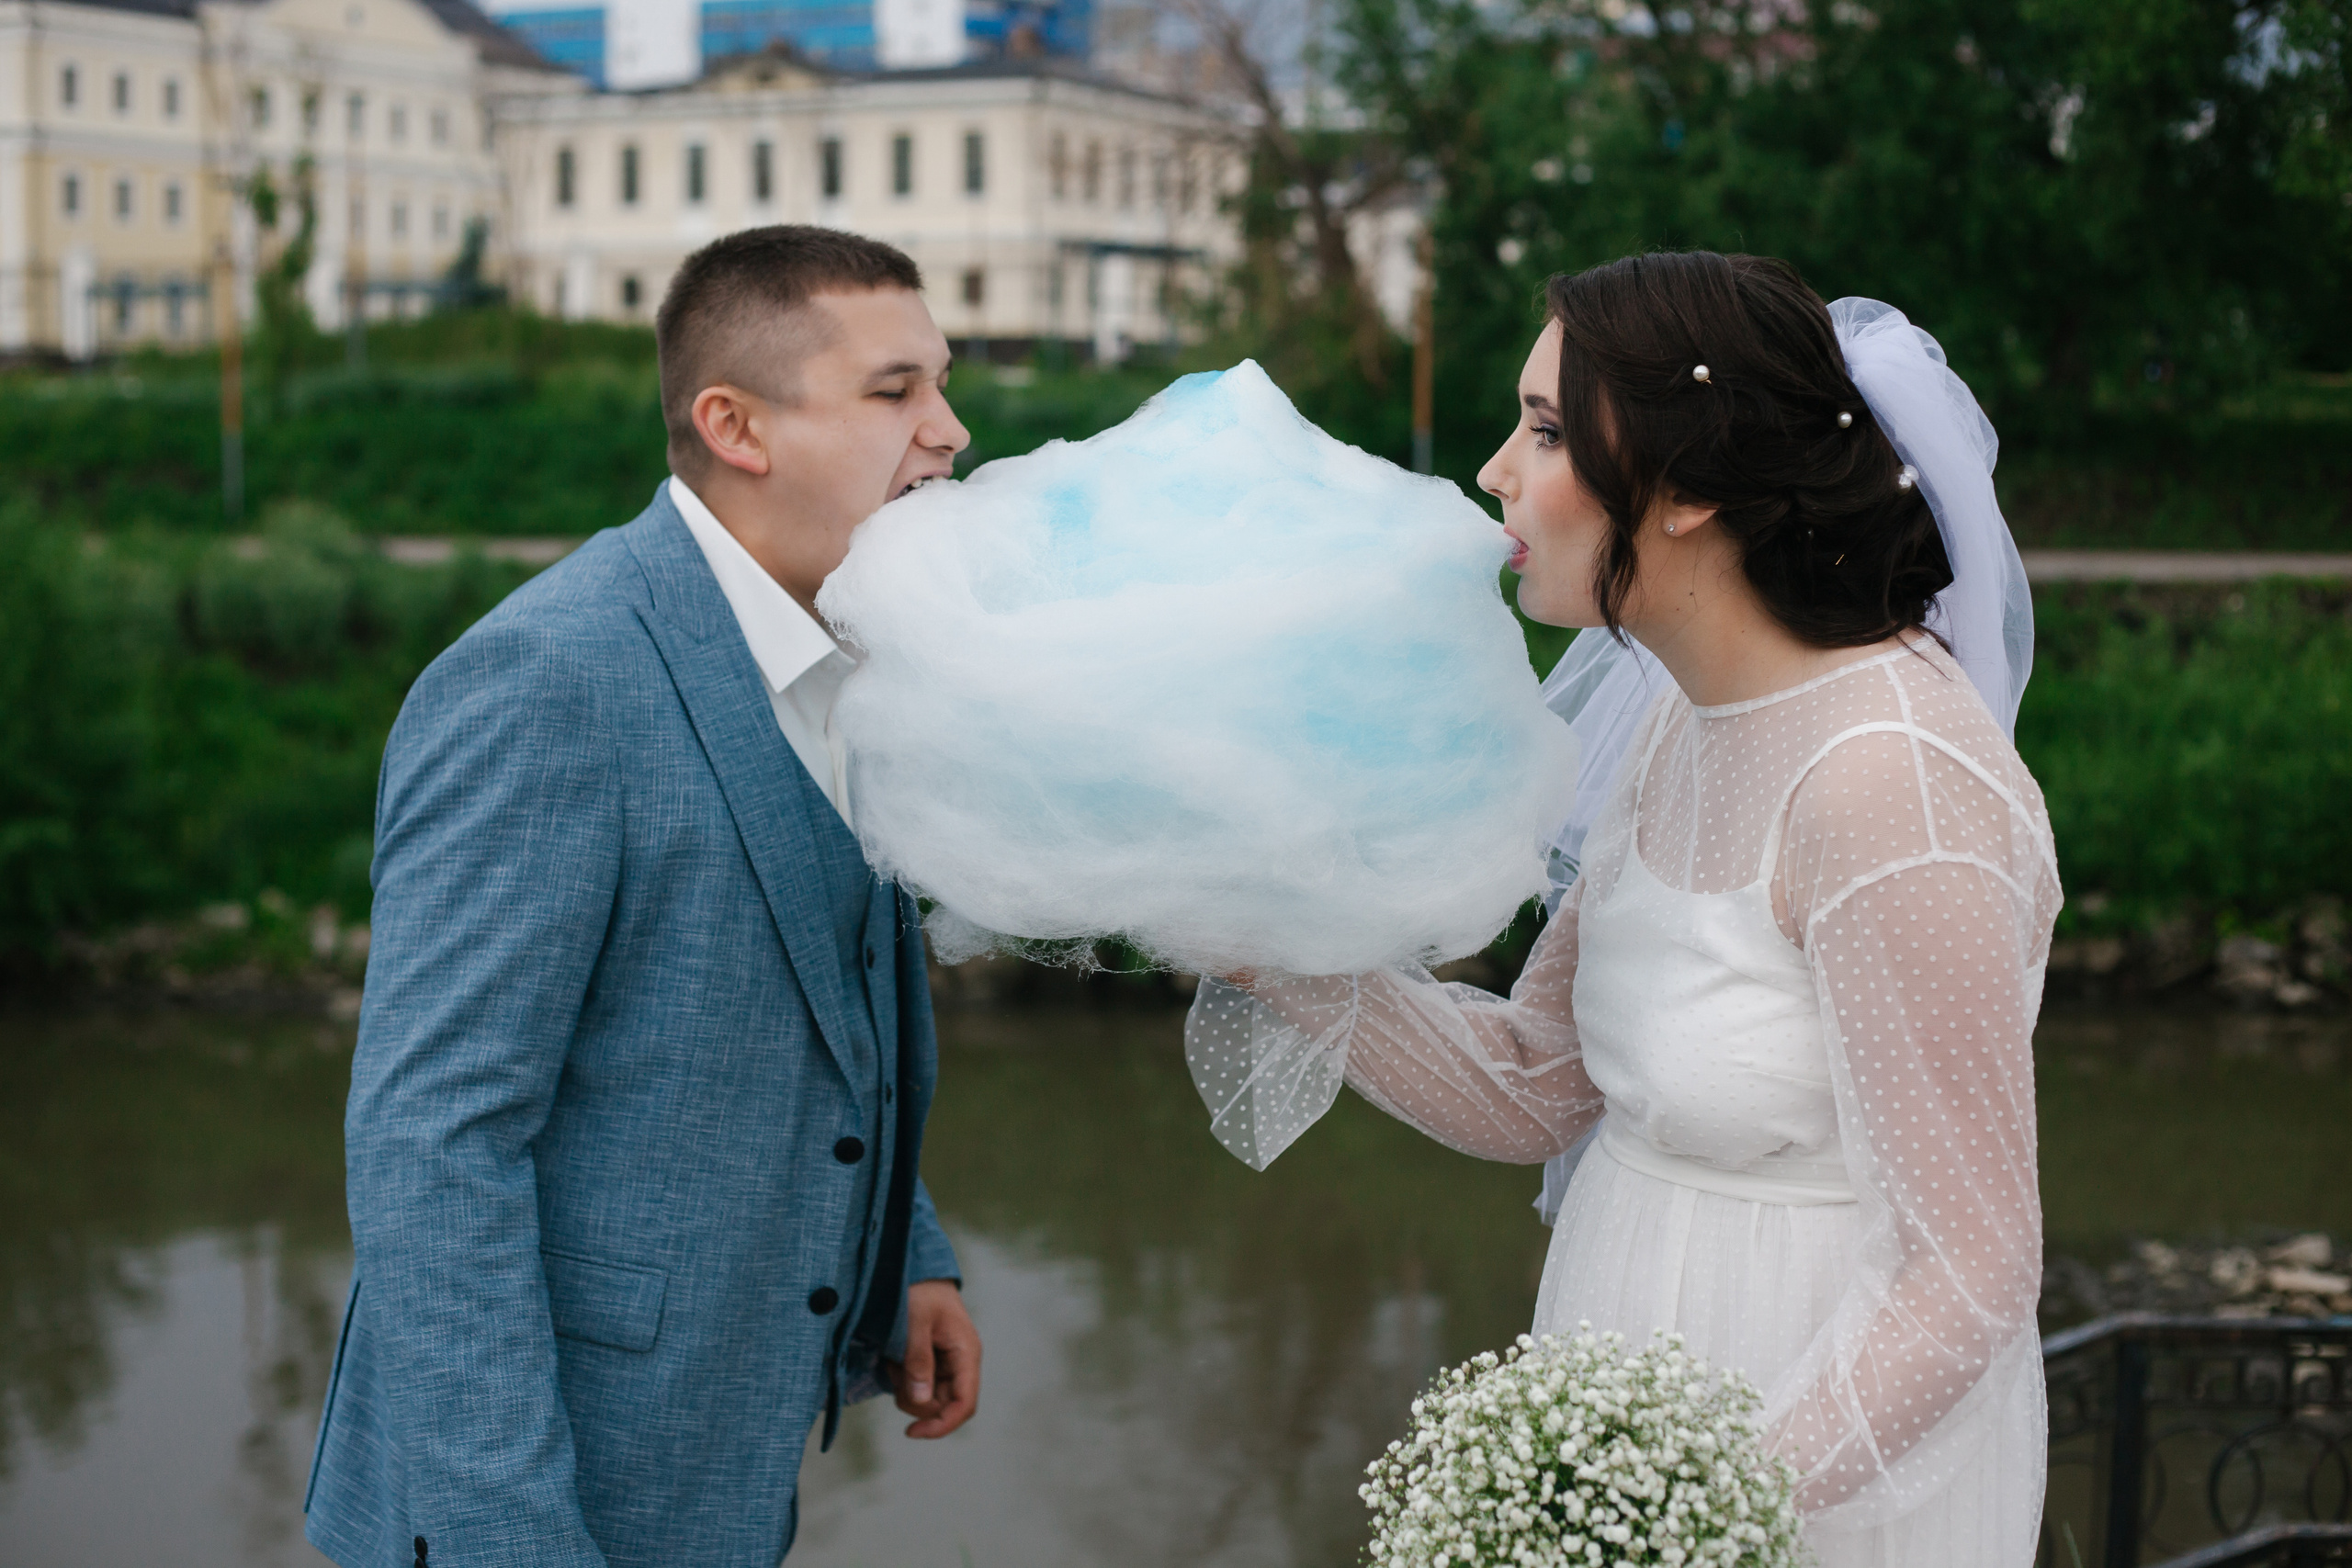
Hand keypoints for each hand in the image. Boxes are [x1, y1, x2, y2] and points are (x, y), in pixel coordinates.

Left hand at [887, 1279, 979, 1437]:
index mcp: (966, 1353)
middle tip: (894, 1372)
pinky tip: (895, 1359)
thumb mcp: (915, 1322)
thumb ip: (919, 1361)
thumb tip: (922, 1401)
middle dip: (915, 1401)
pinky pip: (919, 1388)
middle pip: (943, 1407)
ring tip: (894, 1359)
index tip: (911, 1432)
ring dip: (906, 1390)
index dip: (942, 1425)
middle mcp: (961, 1364)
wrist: (915, 1270)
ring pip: (929, 1401)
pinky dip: (903, 1381)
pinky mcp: (933, 1364)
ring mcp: (947, 1365)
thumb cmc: (919, 1290)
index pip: (964, 1404)